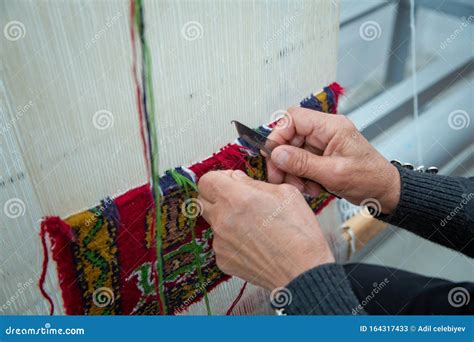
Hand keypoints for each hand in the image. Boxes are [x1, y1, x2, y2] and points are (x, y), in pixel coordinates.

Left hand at [197, 170, 334, 289]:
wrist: (303, 270)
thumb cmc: (298, 233)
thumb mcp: (284, 193)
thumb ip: (254, 182)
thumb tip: (238, 179)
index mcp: (235, 198)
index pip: (206, 181)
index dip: (218, 178)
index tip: (230, 181)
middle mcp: (222, 220)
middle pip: (202, 200)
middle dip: (216, 196)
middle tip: (236, 199)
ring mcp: (220, 242)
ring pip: (212, 222)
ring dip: (225, 218)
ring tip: (251, 224)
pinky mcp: (223, 259)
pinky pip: (220, 242)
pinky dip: (231, 240)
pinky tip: (252, 242)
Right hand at [267, 108, 399, 213]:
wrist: (385, 192)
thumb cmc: (370, 179)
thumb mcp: (334, 174)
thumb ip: (303, 163)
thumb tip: (277, 153)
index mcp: (331, 127)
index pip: (294, 118)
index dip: (278, 134)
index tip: (272, 155)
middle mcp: (325, 132)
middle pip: (290, 137)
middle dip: (283, 159)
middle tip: (280, 178)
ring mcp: (323, 144)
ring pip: (293, 152)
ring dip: (292, 172)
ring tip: (302, 187)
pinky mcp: (322, 157)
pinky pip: (301, 163)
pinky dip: (300, 177)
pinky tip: (311, 187)